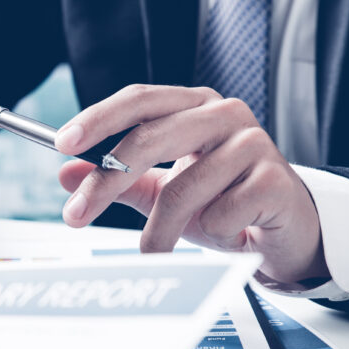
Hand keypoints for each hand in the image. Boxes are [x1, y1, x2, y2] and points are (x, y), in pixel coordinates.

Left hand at [56, 85, 328, 283]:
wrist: (286, 229)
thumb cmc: (223, 202)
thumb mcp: (163, 190)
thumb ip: (117, 180)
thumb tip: (66, 174)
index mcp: (194, 106)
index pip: (140, 100)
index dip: (98, 118)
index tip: (61, 142)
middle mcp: (224, 114)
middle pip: (151, 139)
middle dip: (106, 182)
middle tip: (75, 215)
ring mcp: (254, 143)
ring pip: (181, 190)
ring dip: (160, 231)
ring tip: (159, 249)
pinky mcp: (275, 180)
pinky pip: (217, 216)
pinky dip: (211, 236)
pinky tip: (228, 234)